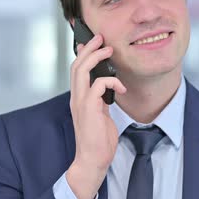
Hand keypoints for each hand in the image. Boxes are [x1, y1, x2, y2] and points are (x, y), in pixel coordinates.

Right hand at [66, 34, 126, 198]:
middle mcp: (76, 98)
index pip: (76, 70)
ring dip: (96, 57)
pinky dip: (112, 82)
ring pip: (82, 71)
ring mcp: (81, 103)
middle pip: (76, 65)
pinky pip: (98, 85)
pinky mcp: (89, 109)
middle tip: (101, 38)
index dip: (82, 54)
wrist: (92, 160)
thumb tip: (106, 87)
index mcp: (78, 99)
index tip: (90, 42)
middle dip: (89, 48)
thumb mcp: (100, 114)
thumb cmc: (98, 140)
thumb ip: (100, 100)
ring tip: (109, 50)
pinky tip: (122, 88)